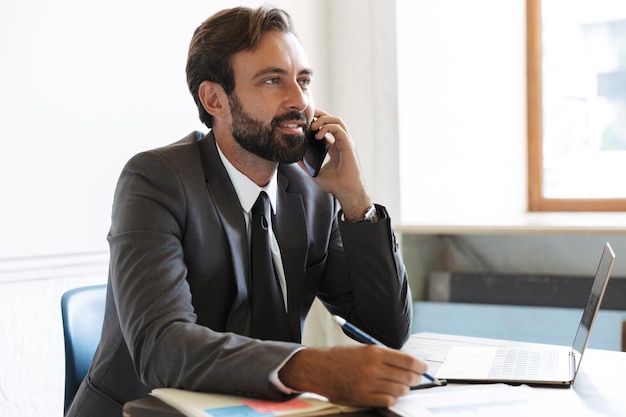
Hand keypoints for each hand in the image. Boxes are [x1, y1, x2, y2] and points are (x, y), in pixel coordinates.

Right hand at [278, 345, 427, 406]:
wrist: (318, 369)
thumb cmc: (340, 357)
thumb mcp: (364, 349)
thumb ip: (385, 356)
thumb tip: (407, 364)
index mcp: (374, 352)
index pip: (408, 360)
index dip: (420, 365)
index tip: (424, 367)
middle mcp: (373, 368)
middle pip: (406, 377)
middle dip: (416, 378)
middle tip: (416, 378)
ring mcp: (368, 384)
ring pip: (399, 390)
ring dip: (403, 389)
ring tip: (401, 386)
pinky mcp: (362, 397)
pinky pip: (387, 401)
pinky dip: (392, 398)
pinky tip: (389, 394)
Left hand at [298, 110, 371, 221]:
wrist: (346, 192)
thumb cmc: (335, 185)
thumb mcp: (316, 172)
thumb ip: (306, 164)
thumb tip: (294, 157)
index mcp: (336, 147)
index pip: (328, 127)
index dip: (318, 121)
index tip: (306, 122)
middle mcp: (342, 143)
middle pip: (333, 120)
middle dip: (320, 114)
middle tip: (308, 115)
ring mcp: (346, 143)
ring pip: (337, 121)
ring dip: (324, 120)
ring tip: (312, 126)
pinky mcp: (348, 146)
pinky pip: (339, 130)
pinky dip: (328, 128)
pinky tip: (318, 135)